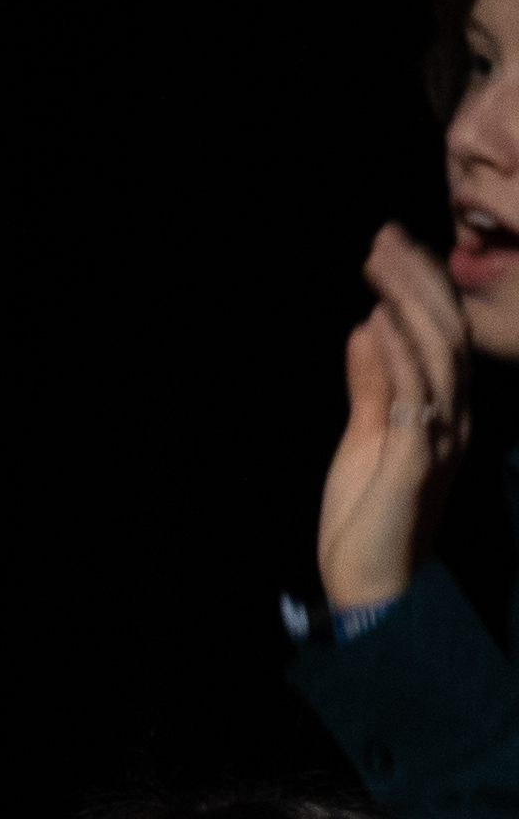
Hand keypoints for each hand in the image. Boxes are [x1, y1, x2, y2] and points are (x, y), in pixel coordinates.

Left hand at [323, 224, 474, 617]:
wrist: (371, 582)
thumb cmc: (368, 512)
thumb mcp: (365, 435)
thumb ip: (370, 383)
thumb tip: (370, 325)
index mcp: (445, 412)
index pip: (442, 337)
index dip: (422, 289)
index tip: (392, 244)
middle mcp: (454, 420)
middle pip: (448, 335)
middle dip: (419, 281)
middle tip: (386, 236)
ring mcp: (439, 440)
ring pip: (437, 357)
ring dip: (407, 304)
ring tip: (379, 263)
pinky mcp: (414, 462)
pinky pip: (411, 399)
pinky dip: (395, 355)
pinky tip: (377, 321)